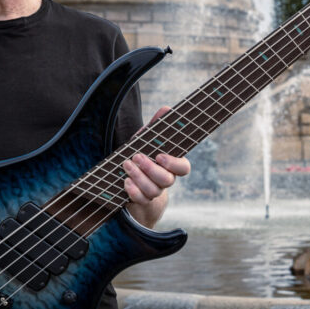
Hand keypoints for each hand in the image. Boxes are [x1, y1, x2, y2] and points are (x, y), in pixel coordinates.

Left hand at [122, 107, 190, 227]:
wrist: (131, 176)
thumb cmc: (144, 153)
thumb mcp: (148, 139)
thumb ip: (157, 125)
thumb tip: (166, 109)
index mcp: (172, 164)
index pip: (183, 168)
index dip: (174, 164)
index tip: (160, 156)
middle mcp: (166, 179)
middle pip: (167, 180)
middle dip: (151, 169)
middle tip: (136, 157)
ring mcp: (155, 191)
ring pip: (153, 191)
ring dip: (139, 177)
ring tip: (126, 165)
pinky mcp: (142, 200)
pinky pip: (141, 200)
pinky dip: (133, 191)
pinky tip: (126, 182)